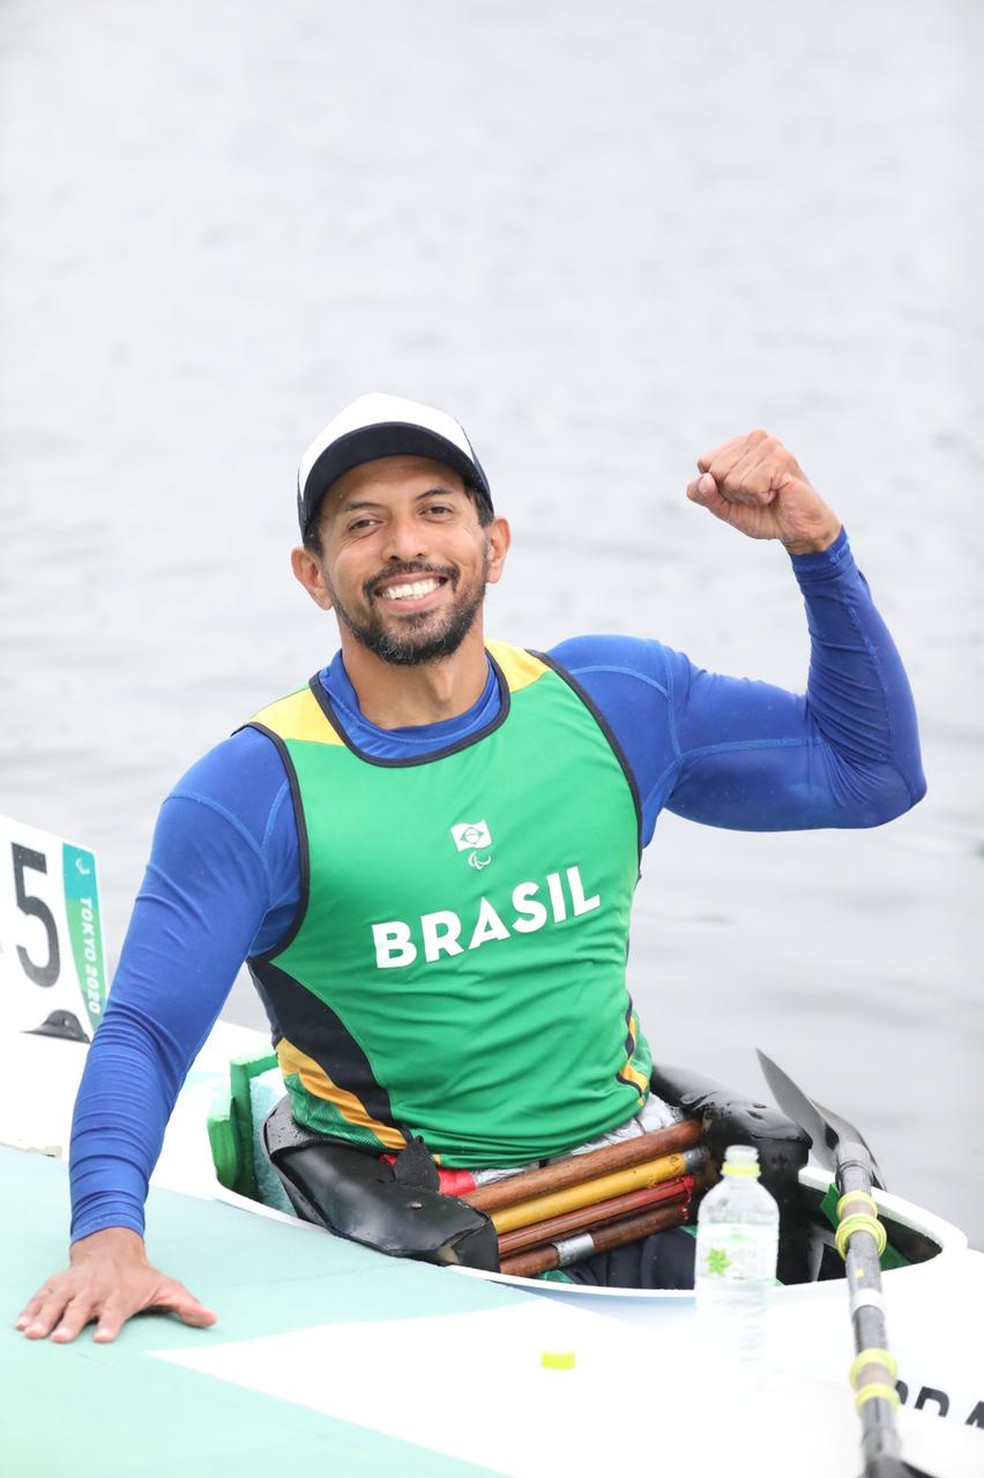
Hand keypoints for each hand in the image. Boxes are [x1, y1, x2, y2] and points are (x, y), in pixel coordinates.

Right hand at [15, 1227, 216, 1343]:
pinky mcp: (59, 1283)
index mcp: (121, 1293)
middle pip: (83, 1306)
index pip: (117, 1309)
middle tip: (63, 1338)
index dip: (111, 1322)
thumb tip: (212, 1318)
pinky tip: (19, 1325)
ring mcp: (75, 1284)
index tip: (106, 1337)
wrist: (112, 1246)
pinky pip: (42, 1295)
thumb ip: (185, 1305)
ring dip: (45, 1315)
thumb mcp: (166, 1287)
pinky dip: (30, 1308)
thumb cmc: (139, 1276)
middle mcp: (96, 1288)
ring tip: (33, 1334)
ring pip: (58, 1299)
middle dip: (73, 1321)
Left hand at [686, 430, 841, 553]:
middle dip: (733, 492)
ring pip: (733, 480)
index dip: (717, 487)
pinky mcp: (782, 458)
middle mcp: (754, 438)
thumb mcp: (725, 508)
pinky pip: (751, 485)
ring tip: (769, 493)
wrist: (797, 529)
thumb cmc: (763, 514)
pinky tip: (777, 493)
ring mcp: (770, 445)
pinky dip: (760, 497)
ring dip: (749, 497)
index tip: (740, 492)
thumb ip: (705, 495)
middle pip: (717, 471)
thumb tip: (704, 479)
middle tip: (757, 494)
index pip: (705, 463)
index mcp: (738, 444)